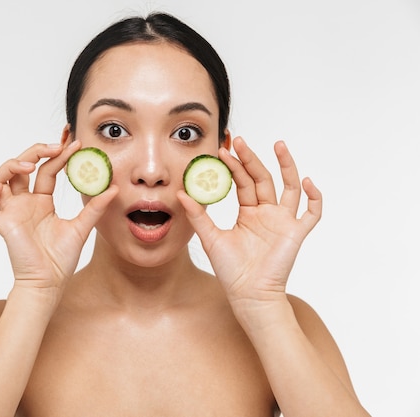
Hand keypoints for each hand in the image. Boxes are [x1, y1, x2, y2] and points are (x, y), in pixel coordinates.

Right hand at [0, 141, 117, 295]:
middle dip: (35, 151)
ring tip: (30, 166)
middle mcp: (24, 203)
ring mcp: (11, 212)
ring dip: (11, 166)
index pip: (46, 169)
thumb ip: (95, 207)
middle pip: (21, 166)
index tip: (74, 142)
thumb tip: (114, 188)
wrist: (50, 283)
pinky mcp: (1, 224)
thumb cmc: (61, 259)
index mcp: (41, 201)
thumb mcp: (82, 228)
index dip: (58, 154)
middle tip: (54, 147)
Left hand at [177, 137, 321, 307]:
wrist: (248, 295)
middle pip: (263, 179)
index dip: (234, 166)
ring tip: (279, 145)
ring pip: (289, 187)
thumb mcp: (210, 238)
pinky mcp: (296, 233)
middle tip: (240, 141)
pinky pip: (311, 213)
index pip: (243, 182)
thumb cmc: (231, 270)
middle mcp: (267, 213)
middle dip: (252, 159)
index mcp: (248, 212)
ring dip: (287, 166)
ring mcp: (283, 221)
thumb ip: (198, 215)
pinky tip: (308, 182)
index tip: (223, 151)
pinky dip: (314, 198)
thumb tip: (180, 193)